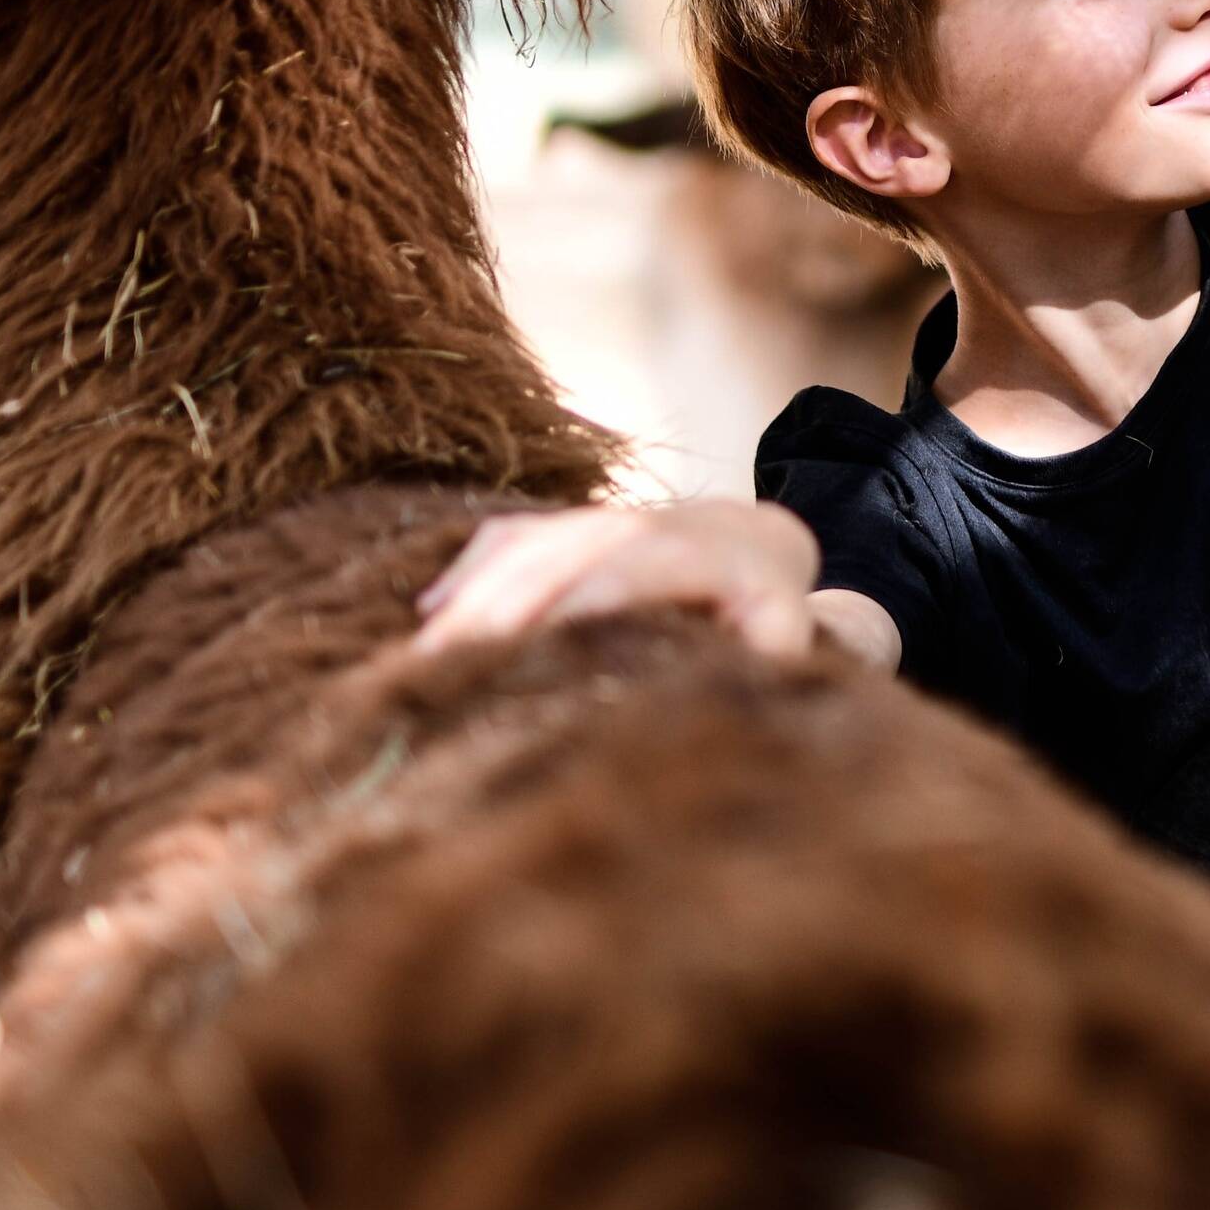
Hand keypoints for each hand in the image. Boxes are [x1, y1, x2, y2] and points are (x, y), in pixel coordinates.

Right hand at [414, 497, 827, 660]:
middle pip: (553, 558)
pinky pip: (506, 540)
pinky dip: (468, 570)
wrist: (752, 542)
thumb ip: (766, 658)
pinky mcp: (562, 526)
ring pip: (522, 549)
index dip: (568, 604)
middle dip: (498, 607)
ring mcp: (592, 520)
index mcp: (692, 554)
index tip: (517, 647)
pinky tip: (431, 611)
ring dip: (471, 596)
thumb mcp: (783, 631)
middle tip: (445, 665)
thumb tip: (733, 689)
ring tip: (426, 654)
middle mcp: (634, 525)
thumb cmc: (767, 609)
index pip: (619, 573)